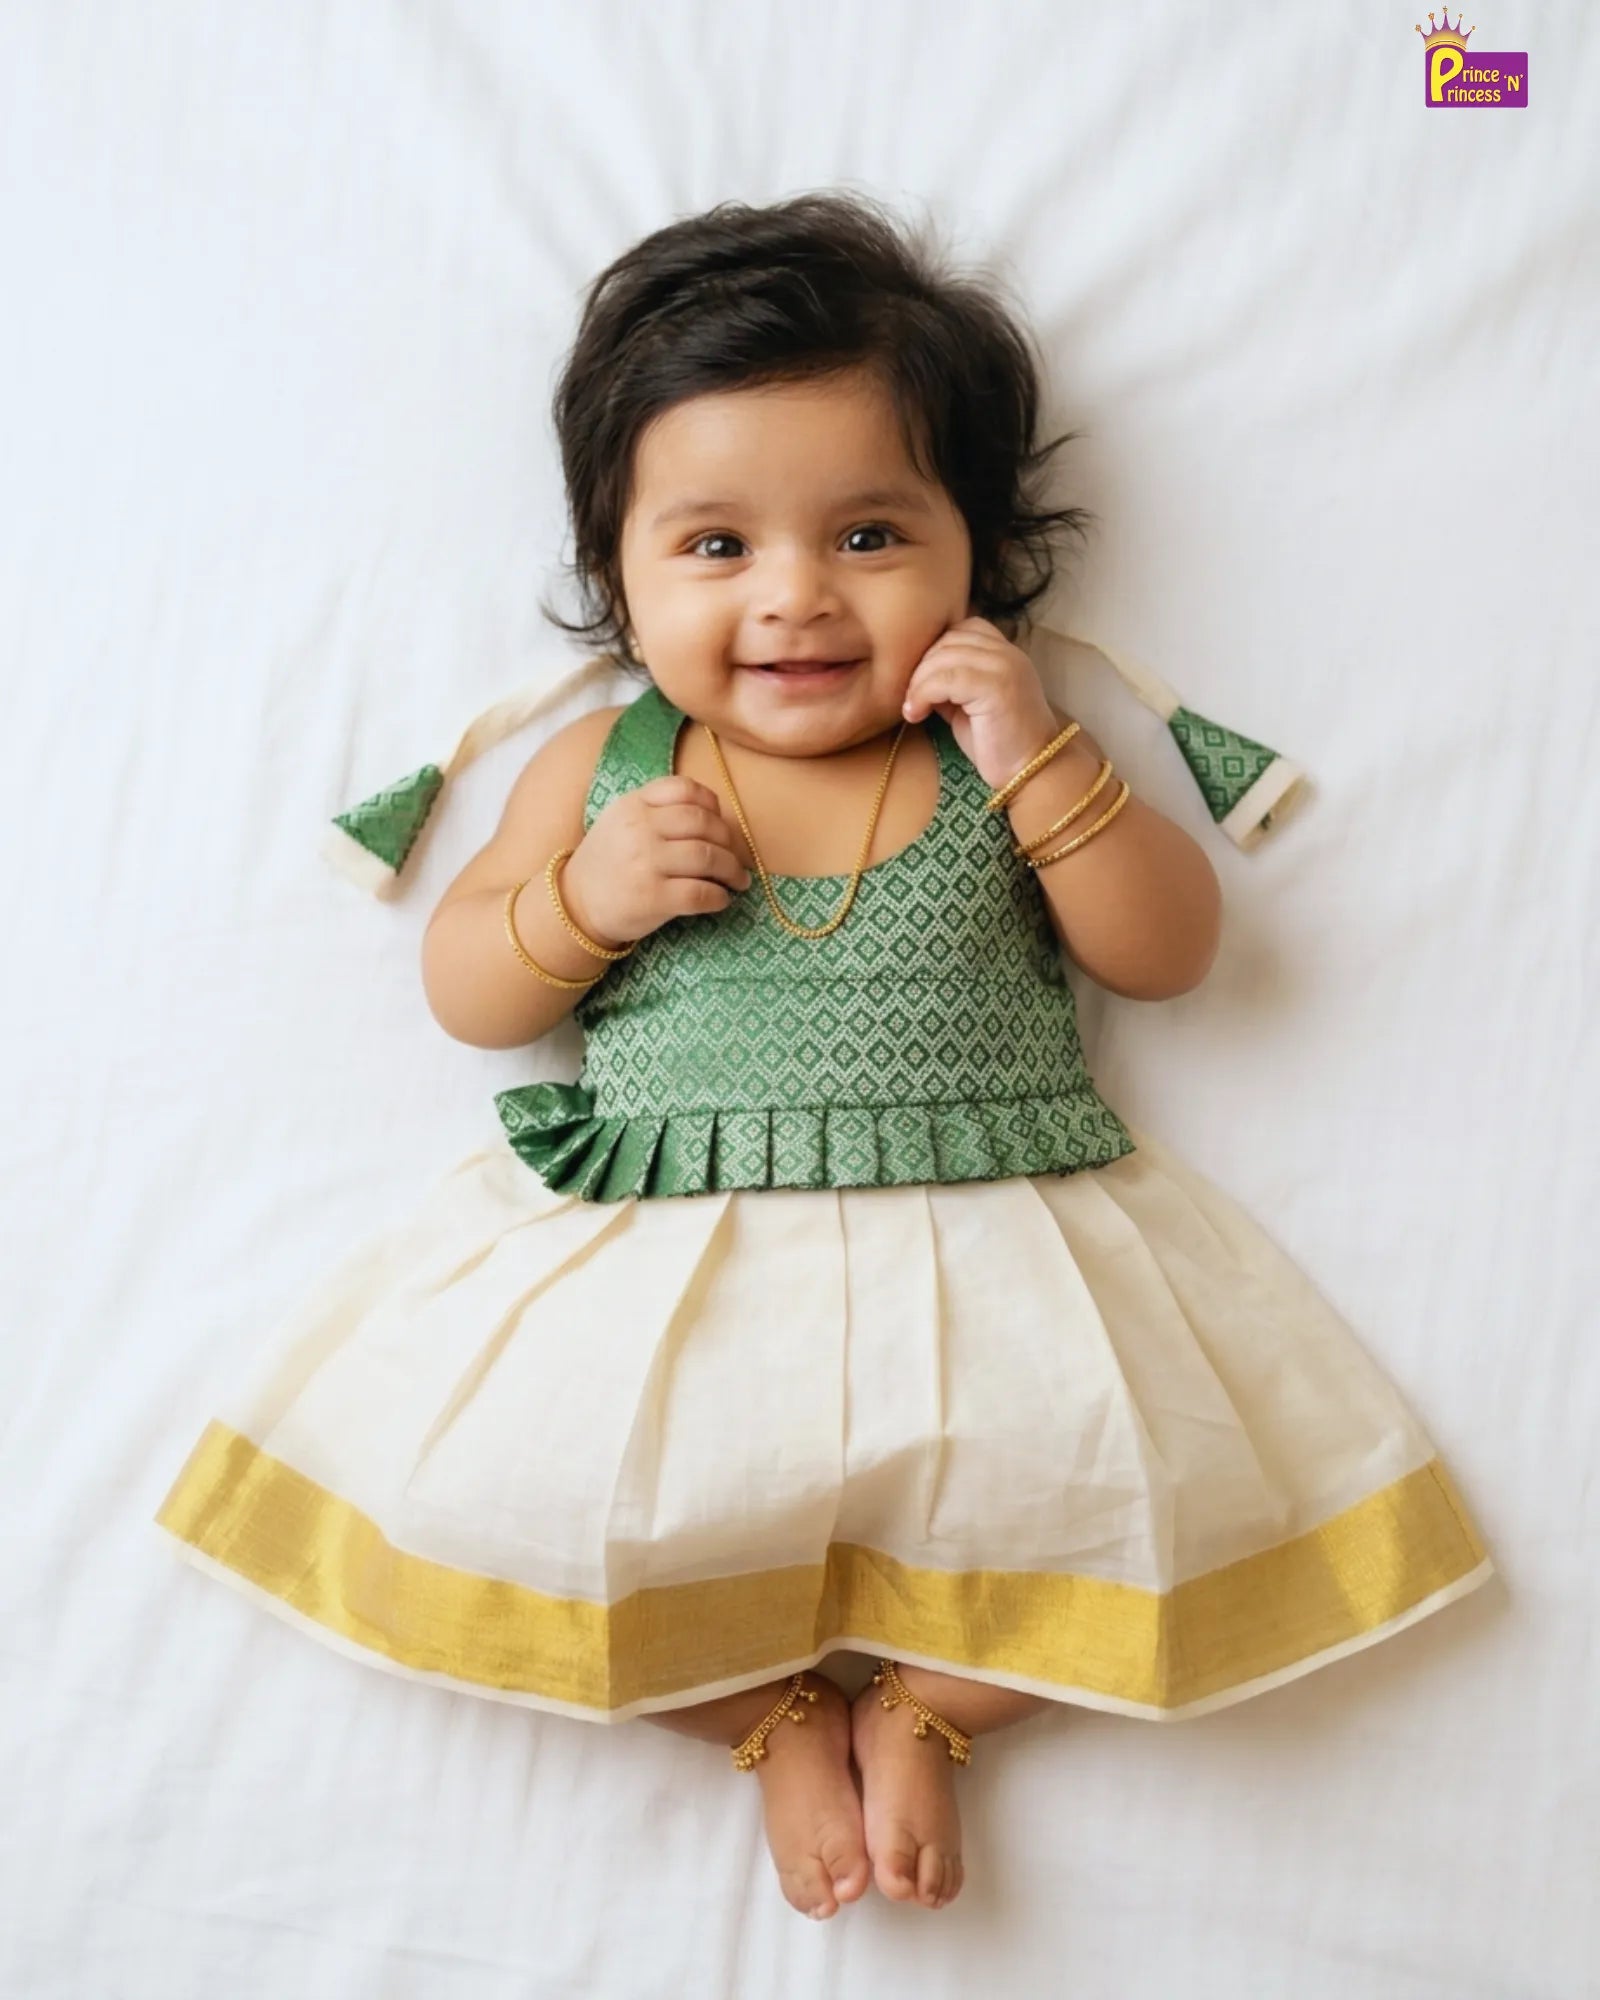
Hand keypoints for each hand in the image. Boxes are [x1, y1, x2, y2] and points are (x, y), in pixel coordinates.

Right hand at [561, 777, 753, 944]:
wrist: (576, 903)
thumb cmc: (609, 861)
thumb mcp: (622, 820)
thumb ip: (658, 808)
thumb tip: (716, 814)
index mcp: (634, 805)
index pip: (685, 790)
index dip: (712, 804)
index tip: (720, 821)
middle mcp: (640, 829)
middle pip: (703, 823)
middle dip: (729, 841)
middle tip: (735, 857)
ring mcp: (646, 863)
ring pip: (708, 857)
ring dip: (732, 870)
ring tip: (738, 880)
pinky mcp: (653, 898)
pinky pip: (701, 893)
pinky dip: (719, 897)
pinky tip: (721, 899)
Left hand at [899, 615, 1062, 792]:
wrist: (1033, 772)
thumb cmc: (1000, 744)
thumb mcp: (968, 705)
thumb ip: (950, 683)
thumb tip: (916, 676)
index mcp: (1005, 653)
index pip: (962, 629)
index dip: (935, 651)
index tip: (922, 683)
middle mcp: (1008, 653)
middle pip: (949, 639)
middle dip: (921, 667)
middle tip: (910, 698)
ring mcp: (1004, 666)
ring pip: (943, 656)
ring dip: (918, 683)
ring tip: (913, 709)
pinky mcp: (996, 686)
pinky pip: (946, 678)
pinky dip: (922, 694)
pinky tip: (917, 714)